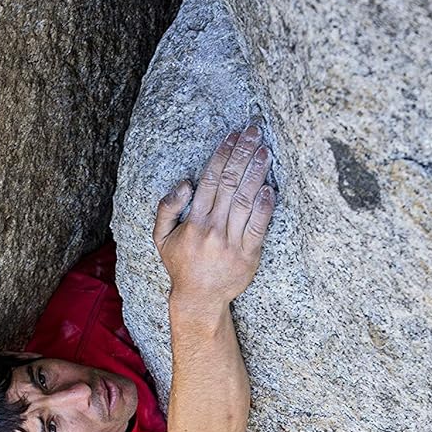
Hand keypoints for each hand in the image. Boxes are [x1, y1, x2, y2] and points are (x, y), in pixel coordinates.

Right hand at [153, 122, 274, 315]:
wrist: (199, 299)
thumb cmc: (181, 265)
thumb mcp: (161, 238)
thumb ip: (166, 208)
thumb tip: (185, 184)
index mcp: (194, 223)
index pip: (210, 180)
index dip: (223, 154)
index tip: (233, 135)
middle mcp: (213, 230)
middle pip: (230, 183)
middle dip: (243, 154)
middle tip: (254, 132)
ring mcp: (232, 243)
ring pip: (245, 200)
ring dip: (256, 172)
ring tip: (265, 151)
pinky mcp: (249, 255)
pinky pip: (258, 226)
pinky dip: (264, 206)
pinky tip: (270, 187)